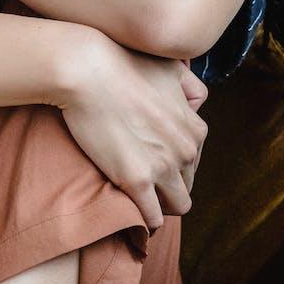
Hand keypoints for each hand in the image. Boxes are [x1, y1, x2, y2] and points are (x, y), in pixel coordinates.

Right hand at [56, 30, 209, 232]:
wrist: (87, 69)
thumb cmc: (123, 64)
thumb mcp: (172, 68)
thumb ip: (191, 89)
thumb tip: (196, 105)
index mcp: (195, 128)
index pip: (193, 162)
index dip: (172, 164)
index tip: (151, 162)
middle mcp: (185, 150)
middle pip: (186, 186)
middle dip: (167, 186)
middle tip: (140, 179)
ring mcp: (163, 166)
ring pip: (176, 206)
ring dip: (159, 205)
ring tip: (136, 198)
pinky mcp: (136, 180)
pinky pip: (152, 218)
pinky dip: (143, 219)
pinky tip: (130, 211)